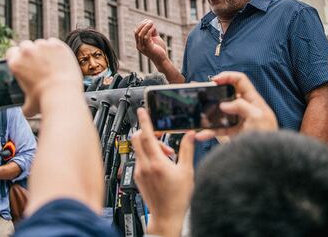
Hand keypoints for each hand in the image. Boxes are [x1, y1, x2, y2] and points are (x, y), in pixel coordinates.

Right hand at [7, 38, 82, 117]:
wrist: (63, 93)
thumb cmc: (45, 101)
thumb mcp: (29, 106)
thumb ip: (24, 106)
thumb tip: (25, 111)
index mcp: (16, 63)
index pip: (12, 52)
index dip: (17, 56)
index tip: (24, 61)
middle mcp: (27, 51)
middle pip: (25, 45)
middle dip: (30, 52)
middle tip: (39, 63)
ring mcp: (42, 46)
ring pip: (41, 43)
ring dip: (44, 50)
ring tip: (51, 63)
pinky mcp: (57, 45)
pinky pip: (54, 42)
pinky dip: (56, 49)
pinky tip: (60, 59)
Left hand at [131, 108, 193, 236]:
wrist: (167, 216)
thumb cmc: (177, 198)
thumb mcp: (187, 171)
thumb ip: (187, 150)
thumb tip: (190, 134)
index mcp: (156, 162)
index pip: (147, 135)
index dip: (145, 120)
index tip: (142, 110)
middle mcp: (144, 166)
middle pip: (137, 139)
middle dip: (146, 132)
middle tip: (160, 135)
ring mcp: (139, 172)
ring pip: (138, 149)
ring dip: (150, 145)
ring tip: (166, 155)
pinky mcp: (138, 177)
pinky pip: (139, 159)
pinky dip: (148, 155)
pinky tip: (160, 163)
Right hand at [135, 19, 167, 64]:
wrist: (162, 59)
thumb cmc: (159, 49)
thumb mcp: (154, 38)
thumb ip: (152, 32)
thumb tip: (151, 23)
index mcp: (139, 43)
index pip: (136, 32)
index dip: (141, 25)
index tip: (147, 20)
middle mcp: (139, 45)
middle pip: (136, 32)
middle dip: (142, 25)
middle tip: (150, 21)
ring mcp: (142, 47)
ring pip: (141, 34)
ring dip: (146, 27)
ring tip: (152, 22)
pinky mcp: (147, 48)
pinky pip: (146, 38)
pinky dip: (149, 31)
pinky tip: (154, 28)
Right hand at [196, 71, 277, 141]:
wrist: (268, 159)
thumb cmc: (268, 136)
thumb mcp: (258, 117)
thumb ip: (242, 106)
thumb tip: (224, 105)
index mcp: (253, 100)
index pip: (240, 81)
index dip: (228, 76)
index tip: (215, 80)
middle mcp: (244, 108)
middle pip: (226, 95)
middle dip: (213, 94)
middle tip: (202, 95)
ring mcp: (237, 120)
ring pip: (219, 112)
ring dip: (208, 114)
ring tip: (198, 114)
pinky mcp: (232, 133)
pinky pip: (217, 129)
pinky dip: (208, 131)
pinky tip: (201, 134)